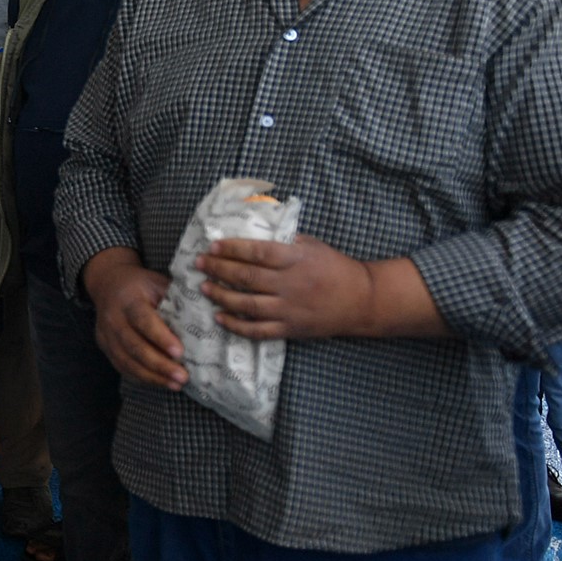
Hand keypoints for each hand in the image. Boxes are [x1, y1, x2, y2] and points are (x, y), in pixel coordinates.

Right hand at [85, 250, 183, 389]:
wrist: (108, 284)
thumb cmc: (141, 285)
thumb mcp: (158, 284)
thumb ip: (175, 301)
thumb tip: (207, 319)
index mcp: (128, 299)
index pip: (143, 321)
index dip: (160, 338)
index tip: (180, 353)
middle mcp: (113, 318)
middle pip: (134, 346)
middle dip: (159, 364)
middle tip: (183, 376)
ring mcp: (106, 335)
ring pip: (127, 361)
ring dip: (152, 376)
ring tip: (175, 384)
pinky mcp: (105, 348)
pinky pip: (122, 367)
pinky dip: (142, 378)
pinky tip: (160, 383)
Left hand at [198, 236, 375, 340]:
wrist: (362, 300)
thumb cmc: (335, 267)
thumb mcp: (312, 245)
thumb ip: (284, 241)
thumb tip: (252, 230)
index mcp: (296, 259)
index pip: (257, 252)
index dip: (231, 249)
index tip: (212, 246)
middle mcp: (291, 284)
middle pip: (247, 277)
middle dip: (218, 270)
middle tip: (199, 264)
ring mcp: (290, 309)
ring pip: (248, 304)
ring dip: (222, 296)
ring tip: (205, 288)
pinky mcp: (291, 329)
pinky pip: (258, 330)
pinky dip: (236, 325)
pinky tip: (220, 318)